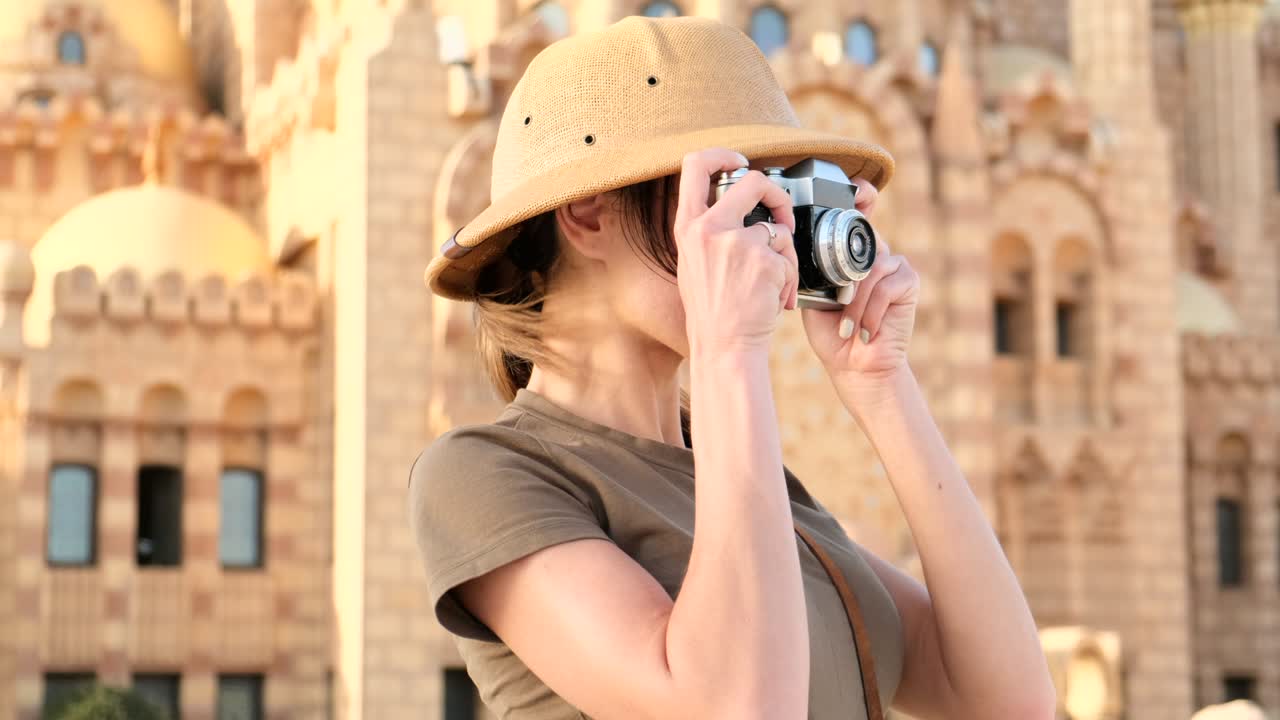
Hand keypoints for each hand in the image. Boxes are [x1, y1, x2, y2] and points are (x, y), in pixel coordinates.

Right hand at [675, 149, 799, 356]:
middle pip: (753, 179)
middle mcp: (709, 229)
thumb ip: (710, 231)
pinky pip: (790, 257)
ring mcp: (738, 243)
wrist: (724, 347)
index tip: (739, 162)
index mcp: (689, 227)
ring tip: (775, 282)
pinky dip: (790, 279)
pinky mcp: (765, 261)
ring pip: (780, 227)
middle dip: (777, 195)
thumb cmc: (713, 312)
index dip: (722, 153)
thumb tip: (738, 205)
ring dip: (786, 253)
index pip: (694, 164)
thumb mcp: (694, 263)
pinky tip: (776, 299)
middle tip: (781, 219)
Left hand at [801, 179, 919, 391]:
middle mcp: (876, 254)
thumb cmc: (832, 333)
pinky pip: (885, 286)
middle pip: (866, 236)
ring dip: (854, 304)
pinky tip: (865, 331)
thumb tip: (797, 245)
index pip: (858, 217)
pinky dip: (869, 312)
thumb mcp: (815, 295)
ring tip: (847, 327)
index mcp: (853, 255)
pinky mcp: (909, 282)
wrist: (855, 366)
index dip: (860, 197)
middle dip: (851, 264)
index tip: (856, 187)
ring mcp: (896, 266)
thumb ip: (814, 269)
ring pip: (869, 270)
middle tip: (841, 297)